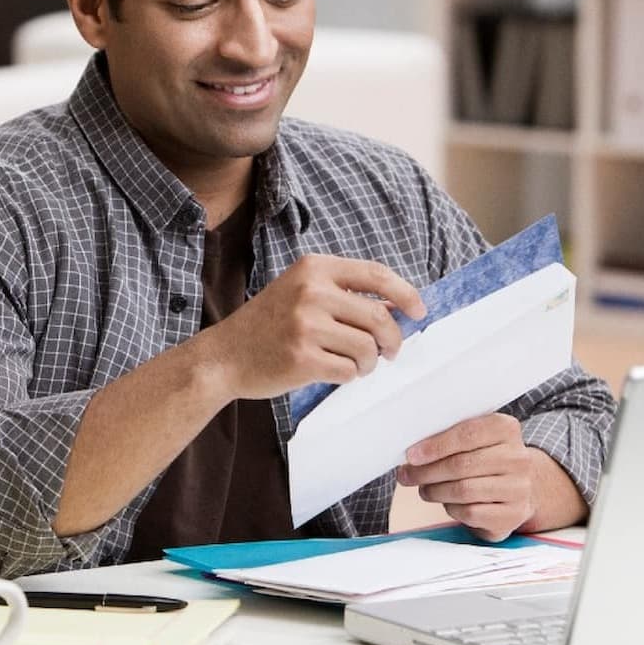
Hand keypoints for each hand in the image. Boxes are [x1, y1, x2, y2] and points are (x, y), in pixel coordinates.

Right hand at [208, 254, 424, 399]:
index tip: (419, 311)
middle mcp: (311, 292)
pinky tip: (335, 372)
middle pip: (378, 317)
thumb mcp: (301, 291)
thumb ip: (344, 293)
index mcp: (314, 268)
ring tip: (356, 365)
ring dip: (369, 362)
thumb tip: (398, 308)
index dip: (406, 294)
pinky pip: (349, 371)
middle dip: (393, 339)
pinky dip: (350, 376)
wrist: (224, 356)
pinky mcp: (302, 359)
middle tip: (390, 352)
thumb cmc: (269, 325)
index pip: (377, 275)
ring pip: (367, 348)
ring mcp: (305, 326)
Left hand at [396, 413, 535, 541]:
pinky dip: (452, 509)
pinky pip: (471, 512)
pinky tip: (448, 503)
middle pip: (462, 464)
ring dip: (435, 491)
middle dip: (427, 472)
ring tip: (425, 489)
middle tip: (407, 475)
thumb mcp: (474, 440)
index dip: (435, 446)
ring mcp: (519, 488)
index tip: (412, 456)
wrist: (517, 487)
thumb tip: (413, 453)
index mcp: (506, 429)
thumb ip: (448, 439)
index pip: (467, 434)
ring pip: (464, 490)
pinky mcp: (513, 515)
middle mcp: (518, 458)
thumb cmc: (485, 459)